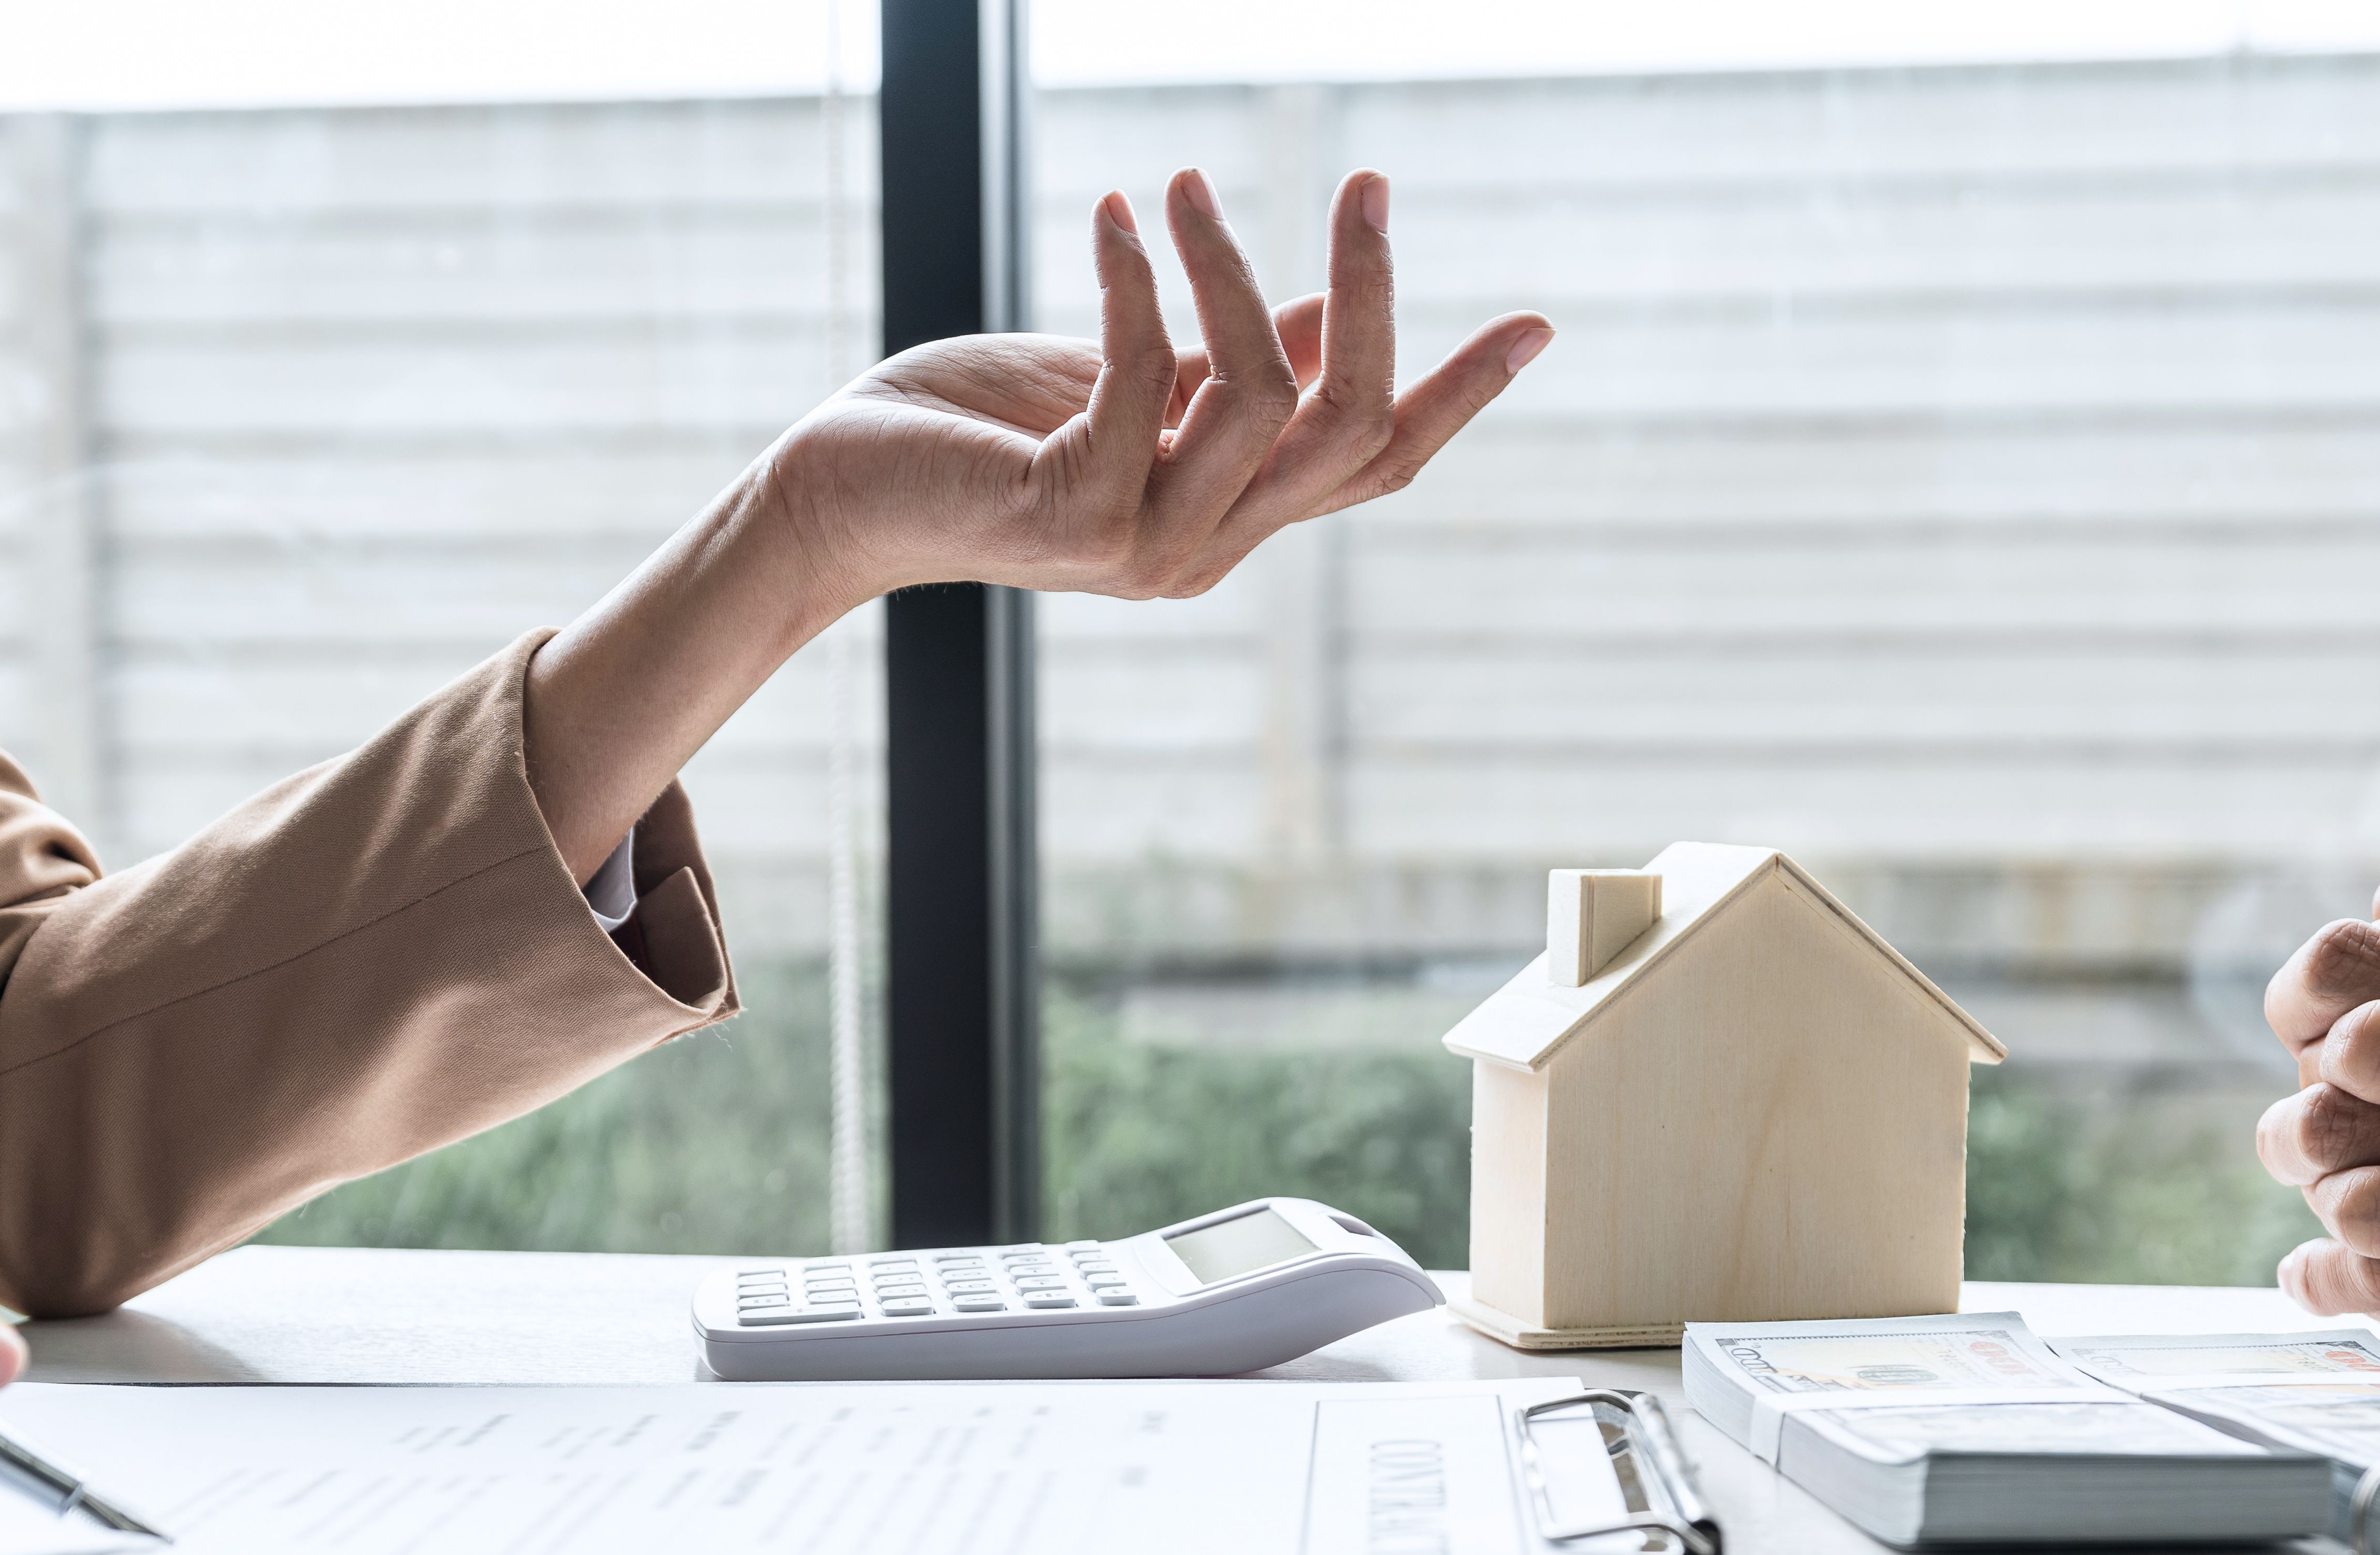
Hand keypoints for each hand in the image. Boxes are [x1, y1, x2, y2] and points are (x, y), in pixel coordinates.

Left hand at [776, 166, 1550, 601]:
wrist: (842, 490)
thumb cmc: (977, 431)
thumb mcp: (1126, 385)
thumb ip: (1223, 367)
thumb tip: (1316, 315)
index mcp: (1229, 518)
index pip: (1375, 466)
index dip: (1459, 395)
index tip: (1537, 322)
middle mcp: (1203, 550)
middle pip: (1347, 426)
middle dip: (1372, 291)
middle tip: (1364, 179)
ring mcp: (1143, 545)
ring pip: (1264, 396)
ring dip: (1231, 265)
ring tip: (1177, 185)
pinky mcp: (1070, 513)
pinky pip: (1147, 375)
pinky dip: (1139, 279)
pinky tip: (1110, 217)